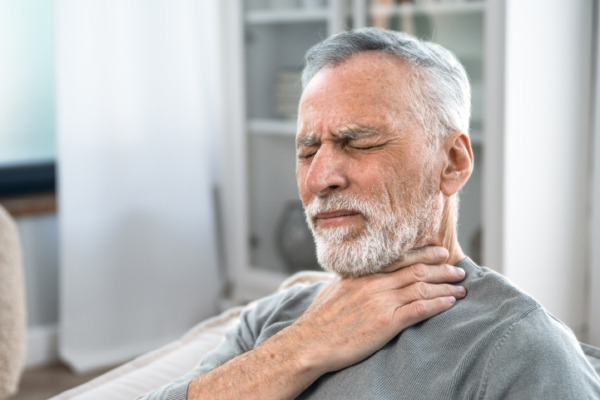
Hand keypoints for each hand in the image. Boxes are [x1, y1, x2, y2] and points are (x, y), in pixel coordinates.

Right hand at [284, 246, 465, 375]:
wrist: (310, 343)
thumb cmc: (318, 321)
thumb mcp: (333, 291)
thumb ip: (351, 282)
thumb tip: (355, 279)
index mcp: (362, 275)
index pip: (399, 258)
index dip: (423, 254)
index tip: (440, 252)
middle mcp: (374, 284)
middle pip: (416, 270)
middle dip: (441, 269)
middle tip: (458, 269)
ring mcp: (381, 302)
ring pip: (421, 288)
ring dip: (445, 286)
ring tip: (462, 287)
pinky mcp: (386, 322)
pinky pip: (419, 309)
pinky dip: (438, 304)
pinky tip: (450, 303)